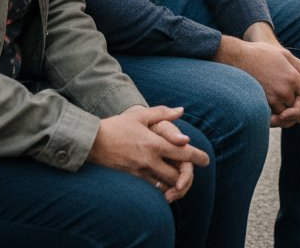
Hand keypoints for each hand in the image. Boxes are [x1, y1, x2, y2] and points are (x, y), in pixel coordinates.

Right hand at [87, 105, 208, 202]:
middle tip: (189, 173)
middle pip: (177, 175)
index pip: (183, 153)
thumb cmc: (118, 126)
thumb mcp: (141, 115)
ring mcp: (140, 172)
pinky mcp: (132, 180)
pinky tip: (161, 183)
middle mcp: (150, 160)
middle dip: (186, 176)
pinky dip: (159, 187)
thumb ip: (163, 113)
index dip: (197, 158)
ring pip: (165, 185)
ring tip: (177, 180)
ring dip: (173, 184)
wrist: (93, 142)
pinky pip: (151, 189)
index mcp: (155, 143)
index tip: (206, 161)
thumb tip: (181, 111)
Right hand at [215, 24, 299, 128]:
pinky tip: (282, 116)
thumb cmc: (262, 53)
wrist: (237, 58)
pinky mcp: (262, 104)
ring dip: (293, 116)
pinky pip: (275, 119)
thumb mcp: (285, 55)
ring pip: (288, 116)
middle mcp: (284, 91)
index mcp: (292, 78)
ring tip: (295, 114)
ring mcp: (272, 99)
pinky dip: (281, 119)